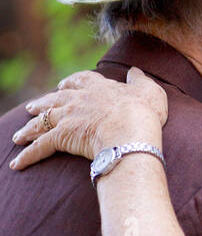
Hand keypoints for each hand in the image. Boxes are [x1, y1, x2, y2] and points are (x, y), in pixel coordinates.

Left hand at [9, 68, 167, 169]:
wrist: (130, 131)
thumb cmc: (143, 113)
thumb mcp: (149, 91)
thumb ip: (140, 80)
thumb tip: (134, 70)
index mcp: (99, 88)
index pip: (81, 80)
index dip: (71, 82)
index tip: (63, 85)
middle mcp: (79, 100)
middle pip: (54, 99)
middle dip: (42, 103)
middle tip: (32, 107)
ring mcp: (68, 117)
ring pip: (41, 121)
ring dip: (28, 128)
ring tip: (18, 135)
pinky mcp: (60, 137)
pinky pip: (39, 147)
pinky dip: (27, 155)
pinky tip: (18, 164)